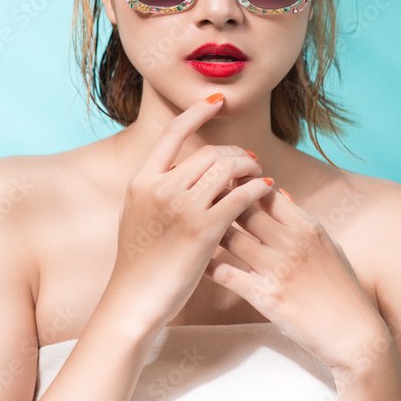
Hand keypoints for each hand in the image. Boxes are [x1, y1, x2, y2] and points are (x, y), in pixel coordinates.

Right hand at [100, 93, 275, 337]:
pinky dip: (257, 188)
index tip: (216, 101)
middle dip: (234, 152)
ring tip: (259, 173)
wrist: (135, 299)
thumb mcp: (136, 215)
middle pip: (208, 152)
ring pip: (227, 169)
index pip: (172, 134)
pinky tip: (266, 189)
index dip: (196, 113)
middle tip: (249, 159)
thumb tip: (182, 170)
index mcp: (141, 181)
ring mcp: (181, 208)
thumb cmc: (138, 262)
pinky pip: (240, 197)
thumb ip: (156, 189)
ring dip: (248, 167)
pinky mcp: (203, 230)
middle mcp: (160, 188)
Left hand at [204, 189, 391, 370]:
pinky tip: (197, 259)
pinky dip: (208, 264)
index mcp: (308, 227)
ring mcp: (278, 270)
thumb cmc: (341, 288)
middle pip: (245, 209)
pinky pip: (227, 274)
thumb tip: (280, 196)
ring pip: (232, 238)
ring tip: (192, 225)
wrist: (353, 333)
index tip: (227, 182)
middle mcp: (292, 243)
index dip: (244, 185)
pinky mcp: (266, 297)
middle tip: (202, 198)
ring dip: (210, 230)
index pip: (268, 194)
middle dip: (222, 201)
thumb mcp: (328, 246)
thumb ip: (302, 222)